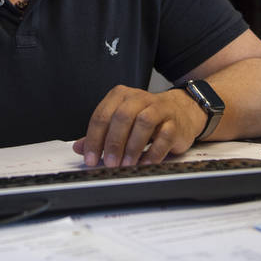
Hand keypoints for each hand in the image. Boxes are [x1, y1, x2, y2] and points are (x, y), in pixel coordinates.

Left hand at [72, 85, 205, 167]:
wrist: (181, 112)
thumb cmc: (147, 118)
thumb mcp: (121, 122)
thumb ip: (101, 134)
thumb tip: (79, 148)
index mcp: (121, 96)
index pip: (102, 115)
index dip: (94, 139)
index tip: (91, 158)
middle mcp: (139, 98)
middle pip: (122, 117)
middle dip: (114, 143)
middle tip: (110, 163)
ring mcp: (159, 108)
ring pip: (144, 122)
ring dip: (133, 146)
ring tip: (126, 164)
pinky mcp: (174, 123)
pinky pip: (164, 136)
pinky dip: (153, 152)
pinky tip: (145, 163)